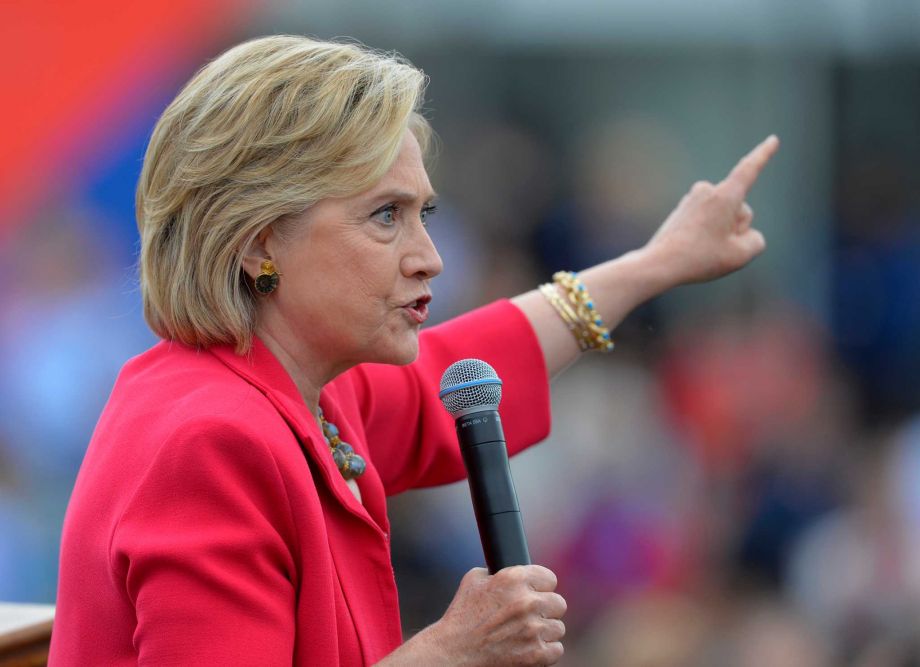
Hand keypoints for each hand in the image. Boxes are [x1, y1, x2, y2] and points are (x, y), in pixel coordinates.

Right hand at [381, 565, 566, 665]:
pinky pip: (556, 649)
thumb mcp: (474, 580)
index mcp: (514, 579)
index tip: (536, 593)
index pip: (550, 578)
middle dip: (545, 610)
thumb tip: (515, 570)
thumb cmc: (462, 615)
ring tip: (525, 634)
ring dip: (544, 631)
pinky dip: (545, 651)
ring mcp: (533, 629)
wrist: (454, 651)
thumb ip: (499, 571)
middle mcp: (527, 601)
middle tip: (531, 616)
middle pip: (558, 603)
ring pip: (558, 627)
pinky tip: (528, 647)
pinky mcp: (536, 654)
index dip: (541, 587)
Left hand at [643, 135, 779, 286]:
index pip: (749, 170)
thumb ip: (756, 240)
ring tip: (700, 248)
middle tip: (714, 248)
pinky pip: (708, 222)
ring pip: (723, 217)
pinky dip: (706, 235)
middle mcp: (707, 191)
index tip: (773, 139)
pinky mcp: (683, 210)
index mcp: (724, 196)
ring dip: (720, 233)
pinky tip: (692, 247)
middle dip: (736, 229)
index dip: (763, 155)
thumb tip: (744, 233)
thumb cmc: (700, 258)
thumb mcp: (741, 255)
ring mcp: (692, 199)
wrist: (659, 264)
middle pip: (740, 211)